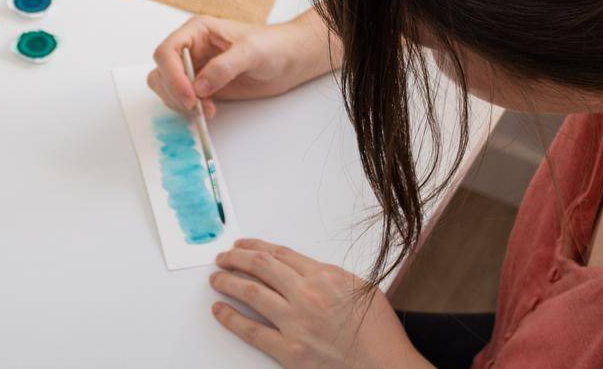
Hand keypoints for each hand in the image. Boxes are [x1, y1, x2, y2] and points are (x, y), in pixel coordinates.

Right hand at [148, 12, 330, 118]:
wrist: (289, 60)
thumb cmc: (273, 45)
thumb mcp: (251, 51)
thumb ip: (224, 66)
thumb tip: (200, 86)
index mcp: (197, 31)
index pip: (167, 51)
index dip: (172, 75)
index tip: (189, 95)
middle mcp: (192, 49)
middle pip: (162, 72)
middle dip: (174, 92)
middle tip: (196, 106)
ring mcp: (196, 69)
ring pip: (167, 88)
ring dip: (181, 103)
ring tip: (206, 109)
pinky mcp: (204, 87)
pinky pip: (183, 100)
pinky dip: (190, 110)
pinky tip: (209, 111)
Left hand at [209, 240, 429, 368]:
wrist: (385, 367)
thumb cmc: (378, 333)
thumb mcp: (361, 288)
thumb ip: (331, 276)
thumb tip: (307, 271)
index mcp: (324, 276)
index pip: (280, 254)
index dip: (256, 247)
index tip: (243, 246)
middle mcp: (306, 294)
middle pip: (260, 267)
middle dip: (236, 258)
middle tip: (223, 257)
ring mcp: (295, 323)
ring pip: (251, 293)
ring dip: (228, 282)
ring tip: (217, 278)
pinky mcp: (289, 351)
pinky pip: (252, 331)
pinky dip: (231, 319)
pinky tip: (219, 310)